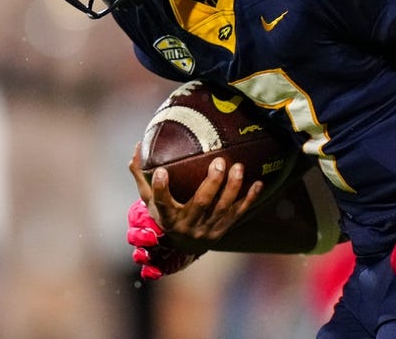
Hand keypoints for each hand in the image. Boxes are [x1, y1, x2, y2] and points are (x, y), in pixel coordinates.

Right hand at [127, 143, 263, 267]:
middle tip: (219, 161)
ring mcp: (207, 230)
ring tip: (239, 167)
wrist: (183, 246)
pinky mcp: (222, 230)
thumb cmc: (165, 215)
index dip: (161, 188)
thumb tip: (137, 147)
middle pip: (201, 204)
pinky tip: (258, 183)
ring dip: (233, 188)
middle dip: (212, 184)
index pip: (161, 203)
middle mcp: (187, 226)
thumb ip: (142, 176)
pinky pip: (238, 214)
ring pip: (223, 209)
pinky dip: (249, 199)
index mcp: (167, 217)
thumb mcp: (150, 201)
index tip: (161, 171)